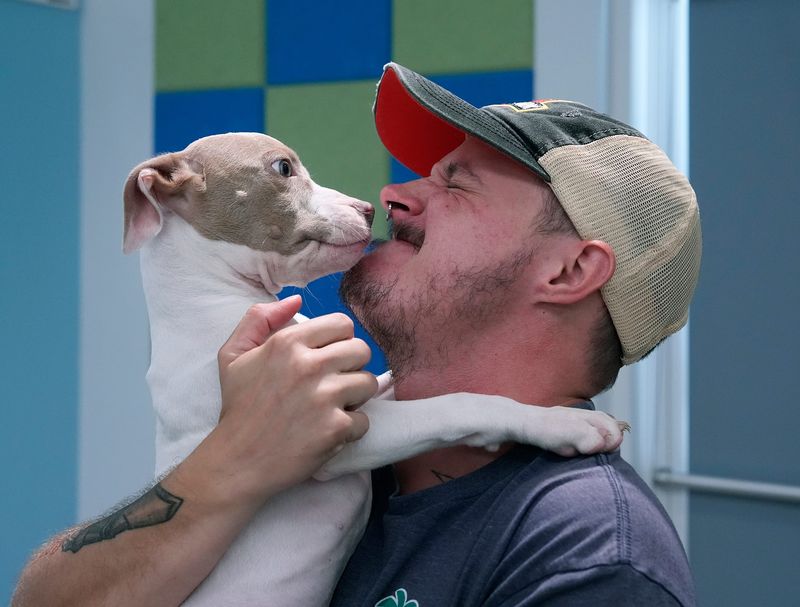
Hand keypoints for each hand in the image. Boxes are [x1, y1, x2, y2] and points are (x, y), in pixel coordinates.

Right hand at [200, 295, 374, 504]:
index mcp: (287, 343)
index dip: (339, 341)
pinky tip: (328, 431)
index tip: (327, 358)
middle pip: (362, 351)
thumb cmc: (239, 407)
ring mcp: (325, 398)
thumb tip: (296, 299)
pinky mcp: (336, 428)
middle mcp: (308, 366)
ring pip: (369, 383)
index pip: (342, 324)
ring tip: (331, 406)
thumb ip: (259, 318)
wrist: (237, 461)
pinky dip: (350, 428)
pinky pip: (364, 419)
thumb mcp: (234, 355)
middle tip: (332, 383)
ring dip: (354, 397)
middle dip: (351, 367)